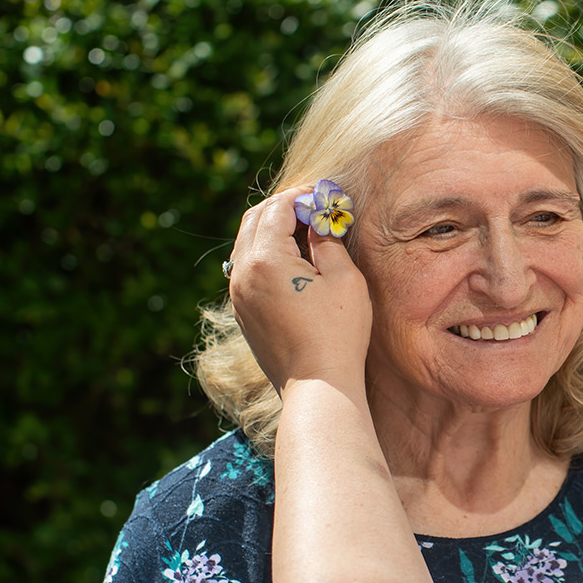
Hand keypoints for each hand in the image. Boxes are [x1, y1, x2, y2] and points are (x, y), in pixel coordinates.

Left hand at [228, 185, 371, 395]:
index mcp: (265, 259)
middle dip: (283, 208)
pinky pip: (248, 269)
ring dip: (273, 231)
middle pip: (254, 220)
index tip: (323, 196)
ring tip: (306, 233)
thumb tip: (320, 222)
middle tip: (313, 209)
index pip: (277, 208)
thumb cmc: (337, 333)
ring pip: (247, 244)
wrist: (317, 386)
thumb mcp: (344, 279)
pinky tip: (295, 263)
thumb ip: (328, 241)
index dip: (301, 196)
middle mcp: (242, 274)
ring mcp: (238, 295)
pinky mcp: (244, 312)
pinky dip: (267, 255)